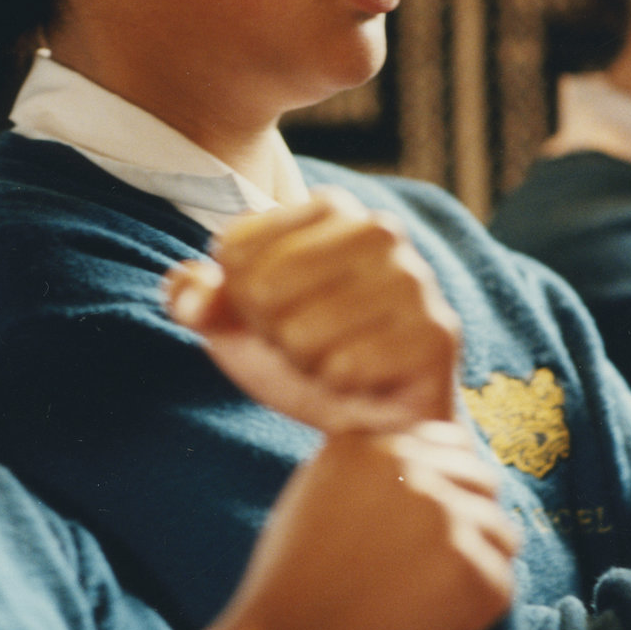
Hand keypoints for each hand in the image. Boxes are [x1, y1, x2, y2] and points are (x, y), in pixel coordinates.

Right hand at [160, 421, 517, 629]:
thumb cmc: (293, 591)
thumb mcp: (315, 498)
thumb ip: (371, 471)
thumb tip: (437, 464)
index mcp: (365, 441)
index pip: (447, 442)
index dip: (447, 492)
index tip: (419, 538)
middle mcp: (403, 460)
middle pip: (482, 482)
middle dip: (467, 531)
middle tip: (424, 578)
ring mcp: (438, 508)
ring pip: (501, 533)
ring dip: (475, 573)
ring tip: (423, 605)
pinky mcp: (462, 560)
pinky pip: (501, 585)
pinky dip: (472, 617)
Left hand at [166, 188, 460, 433]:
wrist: (376, 422)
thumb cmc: (306, 357)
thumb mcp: (237, 325)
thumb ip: (198, 299)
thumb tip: (194, 297)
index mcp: (332, 207)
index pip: (234, 249)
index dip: (239, 298)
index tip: (278, 312)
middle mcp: (379, 229)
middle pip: (263, 289)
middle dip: (272, 332)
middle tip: (309, 343)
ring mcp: (414, 279)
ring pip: (301, 333)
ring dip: (307, 363)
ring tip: (339, 360)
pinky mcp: (436, 333)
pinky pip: (344, 369)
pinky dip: (342, 387)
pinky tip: (367, 381)